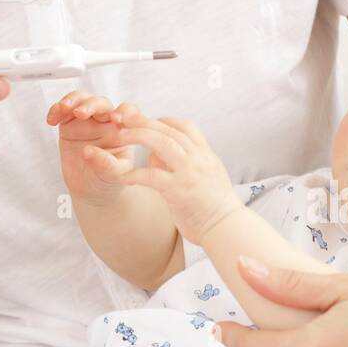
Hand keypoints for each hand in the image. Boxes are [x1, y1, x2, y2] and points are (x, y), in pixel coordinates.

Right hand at [46, 92, 138, 205]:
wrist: (90, 189)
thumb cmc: (108, 179)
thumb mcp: (113, 176)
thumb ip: (106, 164)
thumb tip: (88, 151)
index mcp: (123, 130)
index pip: (128, 113)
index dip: (124, 112)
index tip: (116, 119)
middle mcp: (106, 121)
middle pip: (101, 103)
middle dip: (91, 104)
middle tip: (81, 113)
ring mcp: (87, 120)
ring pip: (82, 100)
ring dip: (73, 100)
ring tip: (64, 108)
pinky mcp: (69, 123)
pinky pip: (62, 111)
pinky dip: (56, 110)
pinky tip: (51, 120)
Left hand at [110, 111, 240, 245]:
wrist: (228, 228)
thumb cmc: (214, 207)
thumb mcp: (206, 176)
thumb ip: (185, 163)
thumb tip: (156, 155)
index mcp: (206, 155)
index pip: (186, 126)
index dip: (165, 120)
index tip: (150, 121)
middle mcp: (198, 159)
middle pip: (168, 130)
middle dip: (144, 121)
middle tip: (124, 118)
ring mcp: (188, 173)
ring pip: (161, 144)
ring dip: (138, 136)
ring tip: (119, 136)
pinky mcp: (178, 190)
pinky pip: (151, 176)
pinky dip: (135, 174)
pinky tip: (123, 177)